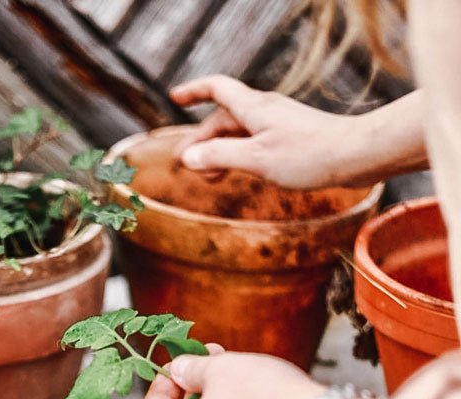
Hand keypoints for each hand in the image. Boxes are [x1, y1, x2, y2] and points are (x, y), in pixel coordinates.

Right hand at [169, 77, 426, 188]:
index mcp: (254, 108)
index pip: (217, 89)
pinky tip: (239, 172)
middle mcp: (265, 110)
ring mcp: (279, 124)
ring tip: (210, 178)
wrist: (355, 156)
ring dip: (219, 152)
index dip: (194, 92)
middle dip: (202, 140)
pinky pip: (255, 142)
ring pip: (239, 132)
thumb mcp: (255, 159)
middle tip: (186, 166)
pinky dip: (239, 155)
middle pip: (224, 118)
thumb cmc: (308, 155)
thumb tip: (187, 158)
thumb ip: (219, 157)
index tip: (174, 98)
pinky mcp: (291, 138)